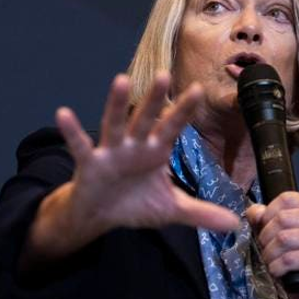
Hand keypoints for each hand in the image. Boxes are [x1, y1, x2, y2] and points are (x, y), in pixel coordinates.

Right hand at [23, 72, 238, 266]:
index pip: (173, 128)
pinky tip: (63, 114)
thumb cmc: (135, 202)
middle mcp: (134, 145)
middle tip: (164, 74)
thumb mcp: (170, 209)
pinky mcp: (89, 163)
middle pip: (146, 119)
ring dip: (116, 104)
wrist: (100, 215)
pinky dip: (71, 131)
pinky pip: (79, 145)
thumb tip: (235, 224)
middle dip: (155, 100)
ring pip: (115, 124)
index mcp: (156, 151)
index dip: (184, 110)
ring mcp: (110, 151)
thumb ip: (200, 212)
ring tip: (121, 80)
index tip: (199, 89)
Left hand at [245, 192, 298, 298]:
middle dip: (266, 237)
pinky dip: (277, 267)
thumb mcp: (278, 234)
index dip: (268, 214)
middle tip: (268, 250)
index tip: (265, 229)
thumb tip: (254, 211)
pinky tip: (279, 272)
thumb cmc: (296, 261)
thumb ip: (264, 218)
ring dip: (270, 254)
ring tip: (273, 262)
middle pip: (282, 218)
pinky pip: (289, 259)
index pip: (286, 199)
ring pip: (283, 238)